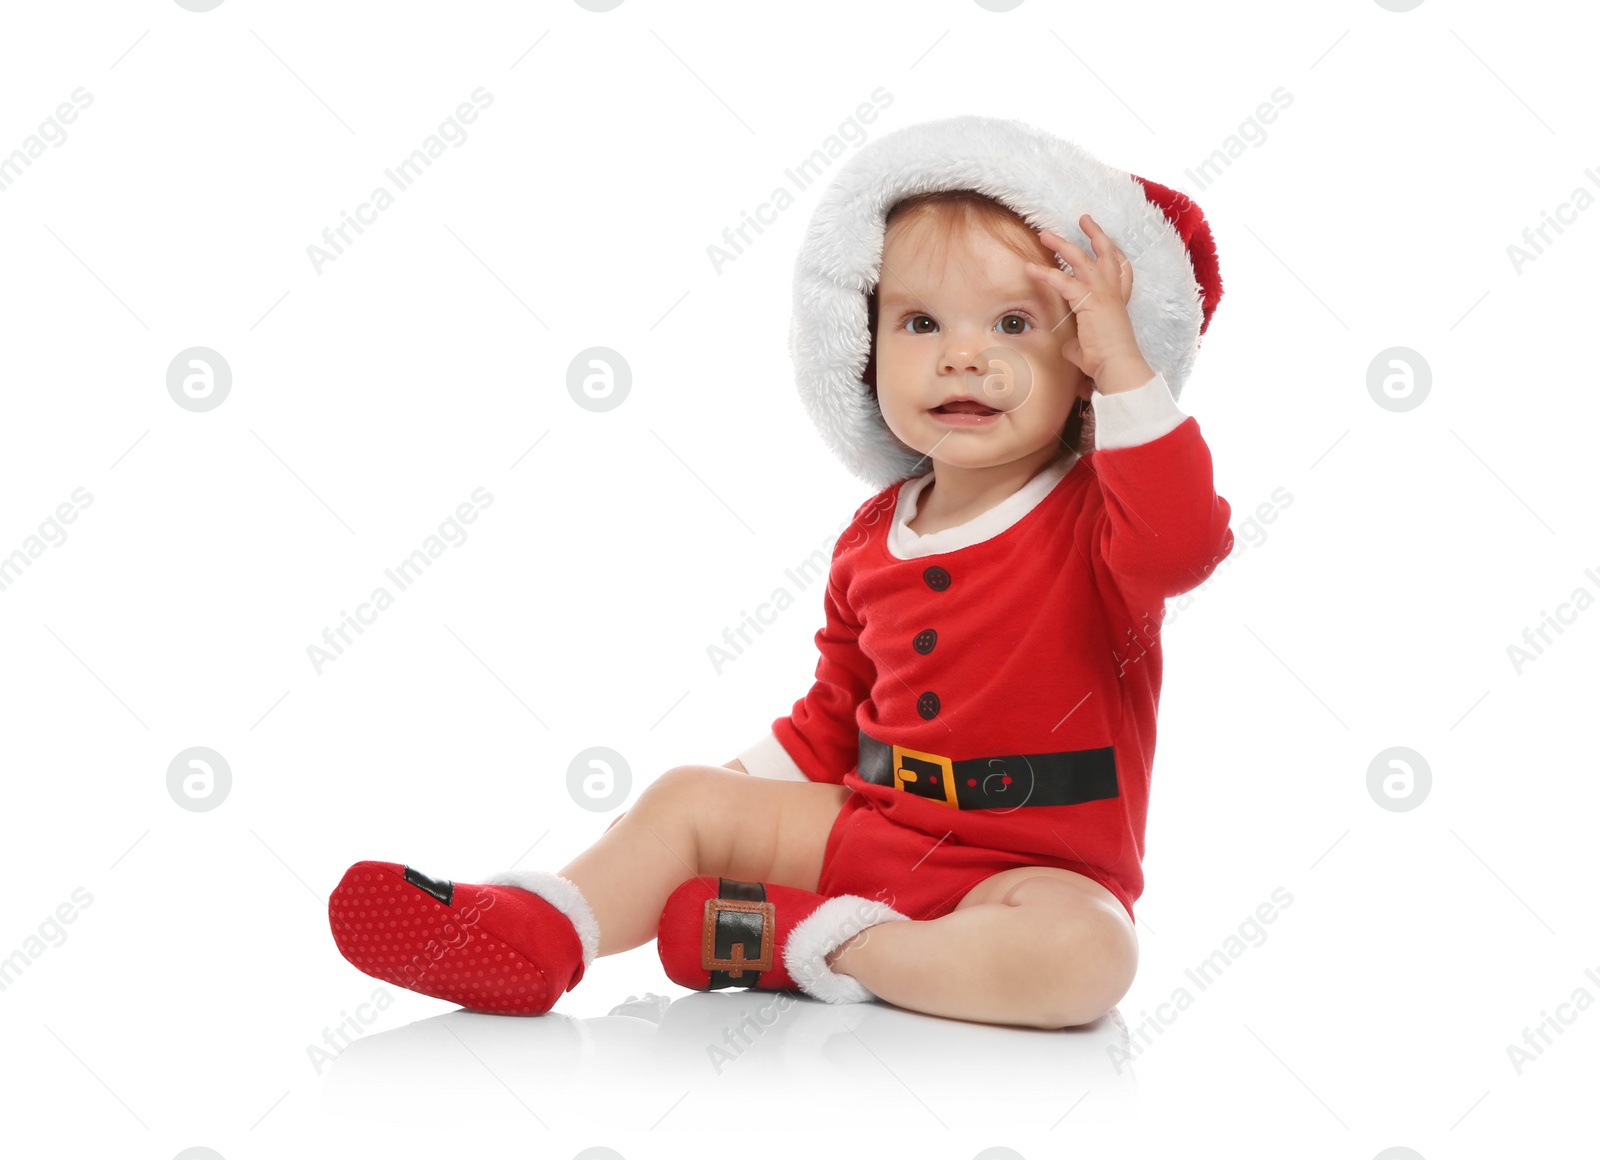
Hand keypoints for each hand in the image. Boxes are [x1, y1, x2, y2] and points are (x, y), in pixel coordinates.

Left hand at [1025, 214, 1153, 393]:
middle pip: (1106, 253)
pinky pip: (1062, 281)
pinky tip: (1029, 268)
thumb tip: (1069, 346)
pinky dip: (1045, 274)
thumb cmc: (1105, 361)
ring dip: (1062, 244)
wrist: (1115, 365)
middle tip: (1083, 218)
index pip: (1122, 271)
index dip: (1117, 255)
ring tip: (1045, 233)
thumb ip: (1077, 342)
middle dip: (1095, 234)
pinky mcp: (1088, 299)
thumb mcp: (1088, 348)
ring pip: (1081, 258)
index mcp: (1116, 301)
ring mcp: (1102, 293)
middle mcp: (1113, 292)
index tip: (1111, 244)